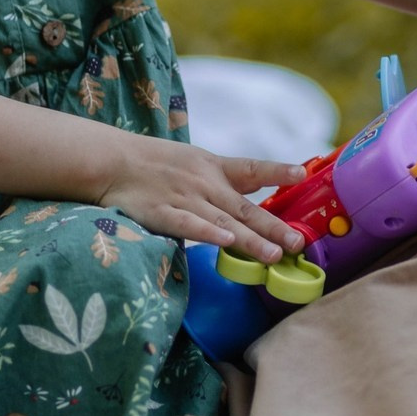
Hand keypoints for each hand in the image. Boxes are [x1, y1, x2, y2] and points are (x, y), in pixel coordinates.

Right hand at [97, 135, 307, 263]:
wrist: (113, 160)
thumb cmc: (156, 164)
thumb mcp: (194, 163)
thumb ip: (220, 183)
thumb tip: (249, 208)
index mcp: (214, 167)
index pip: (252, 168)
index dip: (278, 170)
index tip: (302, 172)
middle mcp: (205, 183)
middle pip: (245, 208)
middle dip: (274, 226)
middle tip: (297, 243)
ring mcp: (185, 199)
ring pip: (224, 222)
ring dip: (250, 240)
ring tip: (273, 255)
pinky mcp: (162, 214)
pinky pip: (188, 225)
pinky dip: (208, 233)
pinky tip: (226, 242)